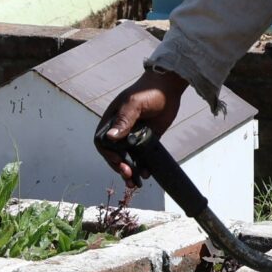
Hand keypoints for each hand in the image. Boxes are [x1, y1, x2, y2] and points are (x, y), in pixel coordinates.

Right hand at [95, 67, 191, 186]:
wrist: (169, 88)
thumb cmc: (148, 92)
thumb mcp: (134, 104)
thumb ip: (124, 120)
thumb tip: (110, 136)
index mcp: (111, 120)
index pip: (102, 142)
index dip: (107, 154)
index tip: (119, 161)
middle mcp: (120, 130)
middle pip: (114, 154)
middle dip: (119, 166)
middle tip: (128, 175)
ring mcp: (133, 135)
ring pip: (127, 158)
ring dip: (129, 171)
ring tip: (134, 184)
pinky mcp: (147, 139)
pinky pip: (142, 157)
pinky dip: (142, 167)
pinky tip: (146, 174)